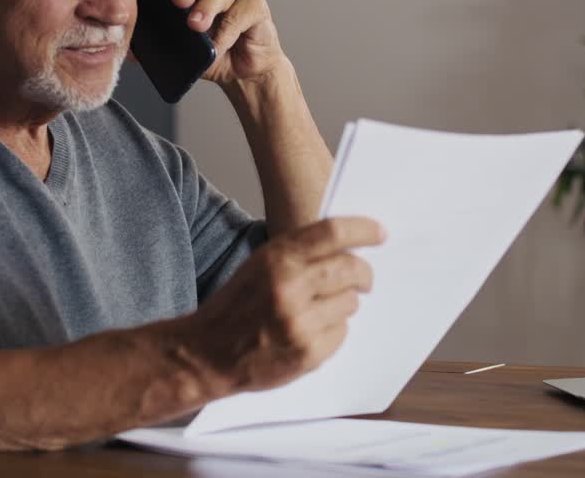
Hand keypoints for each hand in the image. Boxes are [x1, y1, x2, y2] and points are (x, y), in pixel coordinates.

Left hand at [164, 0, 283, 84]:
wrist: (244, 74)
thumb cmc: (214, 55)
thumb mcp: (184, 48)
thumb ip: (165, 38)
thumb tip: (140, 43)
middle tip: (178, 0)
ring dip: (206, 8)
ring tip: (195, 26)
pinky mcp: (256, 5)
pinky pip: (239, 13)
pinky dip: (226, 32)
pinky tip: (218, 46)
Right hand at [187, 217, 384, 392]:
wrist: (205, 354)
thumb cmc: (235, 307)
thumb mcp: (259, 265)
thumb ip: (298, 253)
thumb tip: (347, 245)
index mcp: (277, 258)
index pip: (334, 232)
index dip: (364, 230)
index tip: (380, 234)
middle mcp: (290, 287)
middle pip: (352, 268)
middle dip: (364, 273)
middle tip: (364, 278)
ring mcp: (300, 322)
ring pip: (351, 302)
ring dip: (343, 303)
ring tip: (319, 310)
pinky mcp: (308, 353)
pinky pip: (342, 332)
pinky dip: (333, 330)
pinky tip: (310, 331)